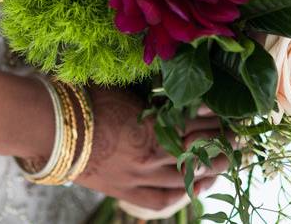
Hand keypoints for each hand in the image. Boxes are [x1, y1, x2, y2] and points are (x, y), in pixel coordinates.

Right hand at [74, 88, 228, 211]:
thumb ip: (153, 100)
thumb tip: (176, 96)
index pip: (196, 126)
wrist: (49, 128)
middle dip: (223, 145)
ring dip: (210, 168)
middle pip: (198, 154)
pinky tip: (196, 186)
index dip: (217, 121)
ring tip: (227, 160)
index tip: (233, 114)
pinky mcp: (125, 190)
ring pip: (185, 178)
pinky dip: (182, 193)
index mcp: (152, 129)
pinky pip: (161, 199)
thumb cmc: (83, 101)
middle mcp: (150, 158)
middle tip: (241, 138)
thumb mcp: (123, 93)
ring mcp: (138, 178)